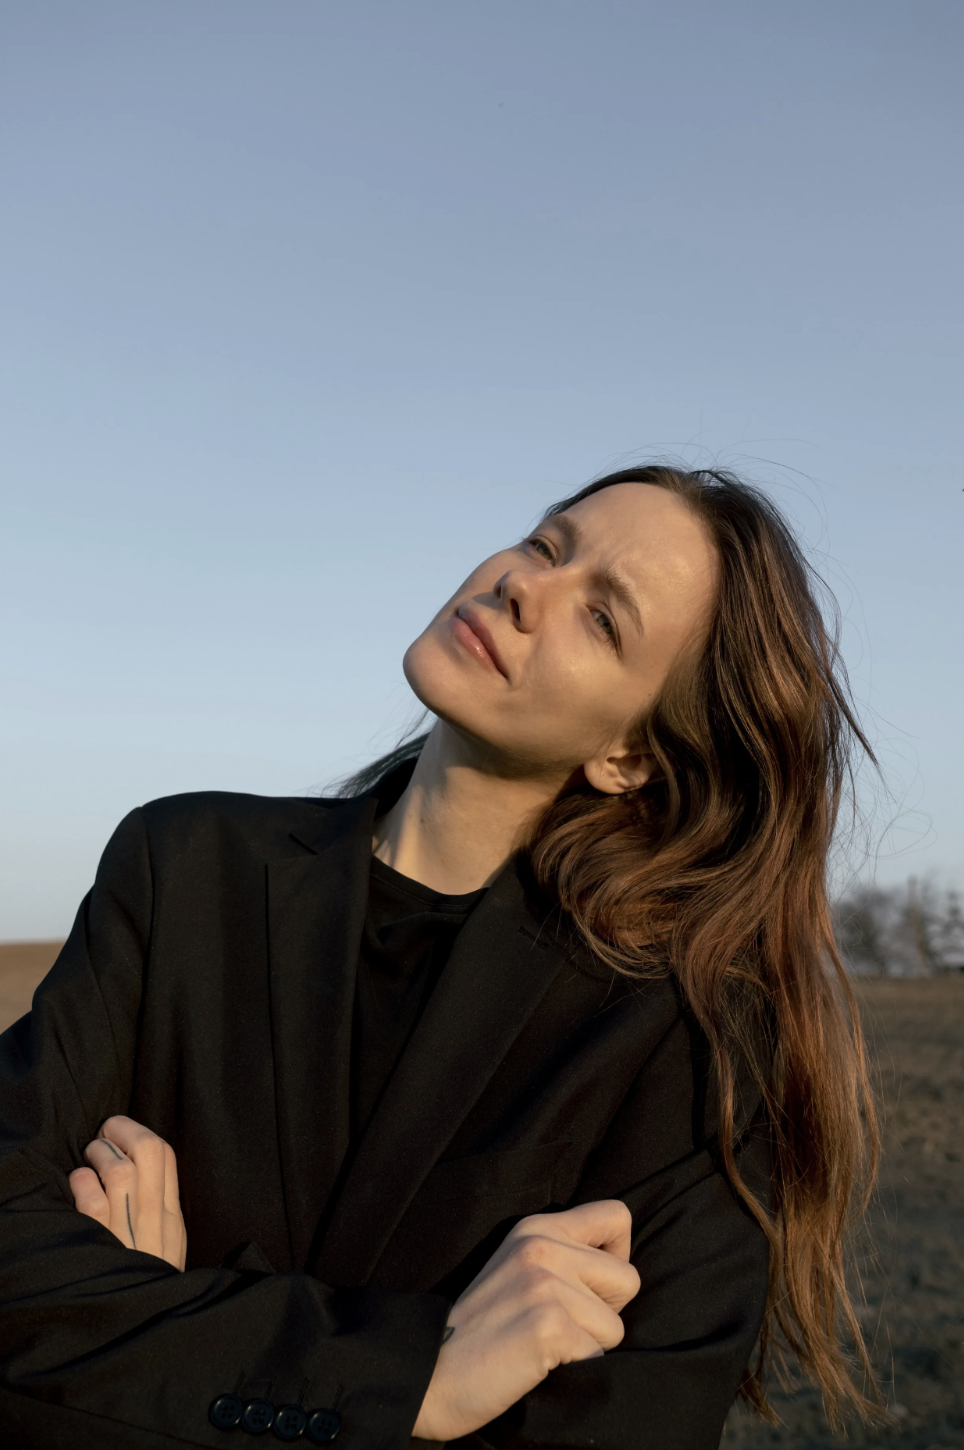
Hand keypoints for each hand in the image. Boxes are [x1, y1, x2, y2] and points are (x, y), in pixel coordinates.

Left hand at [69, 1115, 186, 1270]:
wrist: (147, 1328)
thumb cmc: (151, 1285)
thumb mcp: (167, 1246)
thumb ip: (158, 1209)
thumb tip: (135, 1167)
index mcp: (172, 1216)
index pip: (165, 1154)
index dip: (140, 1132)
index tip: (122, 1133)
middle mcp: (154, 1218)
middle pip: (147, 1150)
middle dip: (121, 1130)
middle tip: (105, 1134)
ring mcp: (128, 1231)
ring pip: (117, 1169)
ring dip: (98, 1154)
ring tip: (89, 1159)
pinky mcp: (102, 1246)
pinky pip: (91, 1198)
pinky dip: (81, 1183)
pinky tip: (78, 1185)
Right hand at [412, 1200, 638, 1441]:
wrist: (431, 1374)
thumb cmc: (482, 1329)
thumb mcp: (518, 1268)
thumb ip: (563, 1254)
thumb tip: (620, 1263)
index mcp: (537, 1228)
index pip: (617, 1216)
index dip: (617, 1256)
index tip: (590, 1285)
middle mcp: (542, 1246)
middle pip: (627, 1279)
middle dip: (604, 1312)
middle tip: (558, 1325)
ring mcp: (544, 1285)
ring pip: (615, 1327)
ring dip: (587, 1346)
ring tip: (542, 1346)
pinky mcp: (548, 1326)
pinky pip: (598, 1357)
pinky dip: (576, 1371)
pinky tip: (538, 1364)